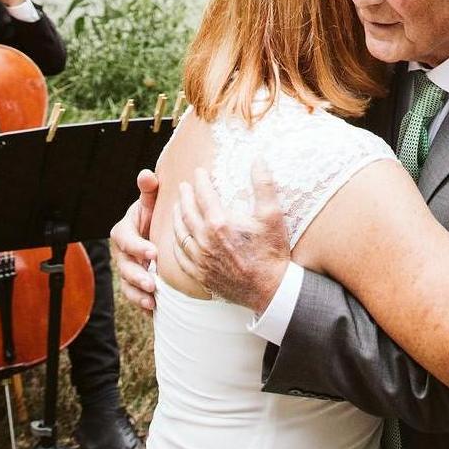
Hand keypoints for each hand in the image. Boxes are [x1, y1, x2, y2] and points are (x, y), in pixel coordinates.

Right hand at [110, 169, 159, 311]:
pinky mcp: (135, 283)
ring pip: (126, 284)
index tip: (153, 251)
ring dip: (137, 294)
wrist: (159, 232)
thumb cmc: (155, 215)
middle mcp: (122, 252)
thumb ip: (149, 191)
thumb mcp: (152, 202)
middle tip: (152, 283)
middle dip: (137, 275)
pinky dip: (141, 303)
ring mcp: (127, 269)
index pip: (124, 238)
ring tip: (151, 300)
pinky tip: (153, 310)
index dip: (136, 245)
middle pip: (123, 265)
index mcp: (124, 230)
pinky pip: (133, 296)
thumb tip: (147, 175)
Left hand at [171, 161, 289, 312]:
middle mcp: (205, 240)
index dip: (200, 180)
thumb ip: (264, 184)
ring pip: (180, 233)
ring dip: (177, 217)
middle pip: (187, 212)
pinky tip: (178, 237)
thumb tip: (258, 159)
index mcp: (220, 223)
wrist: (271, 289)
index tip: (199, 171)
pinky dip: (176, 243)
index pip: (203, 194)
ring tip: (178, 207)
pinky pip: (180, 256)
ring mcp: (200, 259)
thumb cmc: (272, 251)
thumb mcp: (272, 215)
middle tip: (183, 186)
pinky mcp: (200, 275)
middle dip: (184, 196)